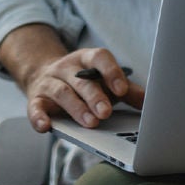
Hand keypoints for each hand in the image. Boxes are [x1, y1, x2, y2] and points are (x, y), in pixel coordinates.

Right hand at [23, 47, 144, 133]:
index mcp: (86, 59)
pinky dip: (38, 117)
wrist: (45, 78)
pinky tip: (46, 126)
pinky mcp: (36, 99)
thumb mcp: (104, 82)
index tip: (121, 89)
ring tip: (91, 123)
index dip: (110, 72)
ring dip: (76, 108)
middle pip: (81, 80)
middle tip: (106, 112)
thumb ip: (125, 91)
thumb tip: (150, 101)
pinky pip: (34, 107)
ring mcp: (49, 82)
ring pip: (62, 92)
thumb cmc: (83, 83)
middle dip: (94, 96)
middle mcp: (67, 68)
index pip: (99, 58)